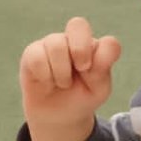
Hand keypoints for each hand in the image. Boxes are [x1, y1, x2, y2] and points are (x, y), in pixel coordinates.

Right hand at [20, 16, 122, 140]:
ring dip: (62, 72)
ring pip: (57, 44)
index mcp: (95, 48)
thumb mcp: (98, 89)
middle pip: (78, 24)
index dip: (103, 58)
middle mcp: (73, 40)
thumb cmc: (80, 97)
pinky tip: (47, 83)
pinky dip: (45, 77)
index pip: (108, 43)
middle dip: (80, 50)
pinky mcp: (32, 52)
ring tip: (62, 83)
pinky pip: (38, 57)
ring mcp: (52, 43)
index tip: (95, 76)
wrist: (56, 116)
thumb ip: (102, 67)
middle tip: (81, 69)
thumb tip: (107, 42)